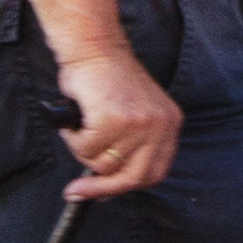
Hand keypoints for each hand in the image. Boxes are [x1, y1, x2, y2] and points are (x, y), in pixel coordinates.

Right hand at [56, 52, 179, 197]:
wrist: (94, 48)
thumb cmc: (104, 80)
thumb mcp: (131, 113)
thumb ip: (129, 144)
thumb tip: (106, 182)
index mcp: (169, 124)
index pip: (156, 170)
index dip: (128, 184)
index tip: (104, 193)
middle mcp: (160, 126)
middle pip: (134, 177)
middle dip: (101, 189)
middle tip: (75, 190)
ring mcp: (139, 124)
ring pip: (102, 163)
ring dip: (83, 150)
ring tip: (81, 124)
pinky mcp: (114, 121)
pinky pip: (86, 148)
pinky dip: (73, 137)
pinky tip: (76, 117)